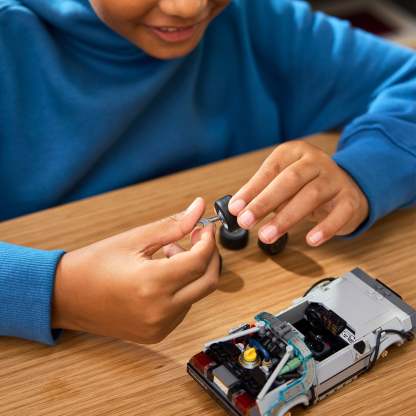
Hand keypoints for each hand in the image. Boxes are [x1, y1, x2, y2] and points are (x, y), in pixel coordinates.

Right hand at [52, 197, 219, 343]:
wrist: (66, 297)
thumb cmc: (94, 265)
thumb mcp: (134, 239)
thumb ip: (172, 226)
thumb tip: (198, 209)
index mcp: (151, 283)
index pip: (199, 261)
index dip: (208, 240)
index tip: (204, 227)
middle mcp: (159, 311)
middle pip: (208, 282)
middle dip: (210, 256)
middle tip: (198, 238)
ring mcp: (159, 326)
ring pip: (196, 294)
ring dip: (192, 272)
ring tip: (169, 254)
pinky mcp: (156, 334)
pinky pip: (183, 308)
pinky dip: (182, 288)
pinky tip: (164, 275)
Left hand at [228, 141, 368, 245]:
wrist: (347, 188)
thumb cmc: (306, 186)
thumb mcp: (282, 184)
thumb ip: (261, 194)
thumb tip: (238, 210)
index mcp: (294, 152)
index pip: (271, 169)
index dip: (252, 189)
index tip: (235, 208)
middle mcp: (316, 161)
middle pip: (290, 180)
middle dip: (265, 202)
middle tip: (246, 221)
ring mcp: (335, 179)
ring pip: (311, 196)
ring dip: (286, 218)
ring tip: (266, 235)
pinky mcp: (350, 199)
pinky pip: (339, 214)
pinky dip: (325, 228)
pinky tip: (311, 240)